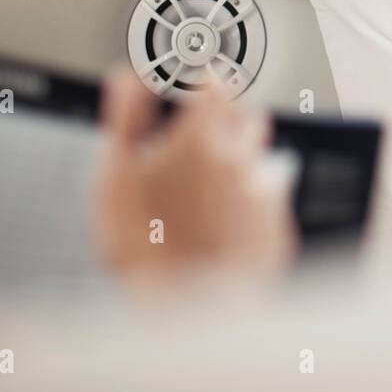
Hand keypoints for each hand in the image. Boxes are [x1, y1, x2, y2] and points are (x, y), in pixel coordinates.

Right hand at [94, 70, 296, 283]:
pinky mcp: (276, 223)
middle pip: (246, 116)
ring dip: (243, 157)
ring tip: (212, 181)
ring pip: (260, 156)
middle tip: (201, 138)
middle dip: (227, 119)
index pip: (218, 85)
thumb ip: (124, 120)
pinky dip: (252, 199)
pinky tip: (227, 218)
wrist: (185, 310)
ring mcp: (263, 191)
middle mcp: (241, 157)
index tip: (200, 85)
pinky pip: (269, 197)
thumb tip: (125, 80)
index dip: (207, 82)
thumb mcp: (114, 177)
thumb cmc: (144, 246)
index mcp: (201, 139)